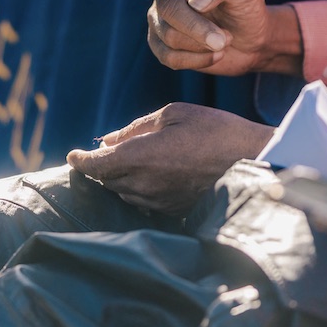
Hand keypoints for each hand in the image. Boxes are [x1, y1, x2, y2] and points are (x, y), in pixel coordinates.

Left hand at [66, 103, 274, 214]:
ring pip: (123, 193)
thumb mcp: (172, 114)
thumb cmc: (214, 130)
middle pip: (106, 180)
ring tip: (130, 162)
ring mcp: (158, 203)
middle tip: (102, 153)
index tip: (72, 155)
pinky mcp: (172, 212)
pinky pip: (143, 202)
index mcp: (139, 157)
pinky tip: (150, 176)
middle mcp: (143, 185)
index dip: (80, 160)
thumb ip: (135, 128)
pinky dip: (138, 189)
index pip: (95, 165)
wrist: (254, 162)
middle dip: (100, 167)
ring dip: (119, 179)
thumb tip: (108, 139)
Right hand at [148, 0, 302, 75]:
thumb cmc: (248, 4)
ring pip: (169, 39)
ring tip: (223, 41)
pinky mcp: (163, 47)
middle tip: (225, 38)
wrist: (254, 40)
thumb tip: (194, 1)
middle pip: (167, 13)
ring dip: (203, 45)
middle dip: (198, 29)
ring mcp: (160, 21)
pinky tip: (213, 54)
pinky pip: (170, 58)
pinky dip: (197, 60)